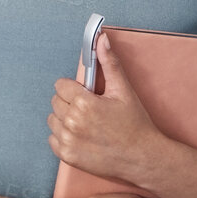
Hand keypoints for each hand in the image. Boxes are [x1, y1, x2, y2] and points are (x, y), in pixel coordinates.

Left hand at [49, 33, 178, 188]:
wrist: (143, 158)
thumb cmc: (136, 125)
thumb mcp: (124, 91)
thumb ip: (109, 63)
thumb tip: (101, 39)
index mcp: (84, 103)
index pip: (61, 86)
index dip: (74, 88)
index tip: (87, 94)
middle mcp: (73, 122)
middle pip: (56, 102)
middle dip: (70, 102)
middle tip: (91, 110)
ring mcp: (68, 140)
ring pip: (53, 119)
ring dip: (65, 119)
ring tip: (87, 123)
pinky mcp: (67, 155)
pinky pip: (53, 139)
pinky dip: (64, 137)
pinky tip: (82, 136)